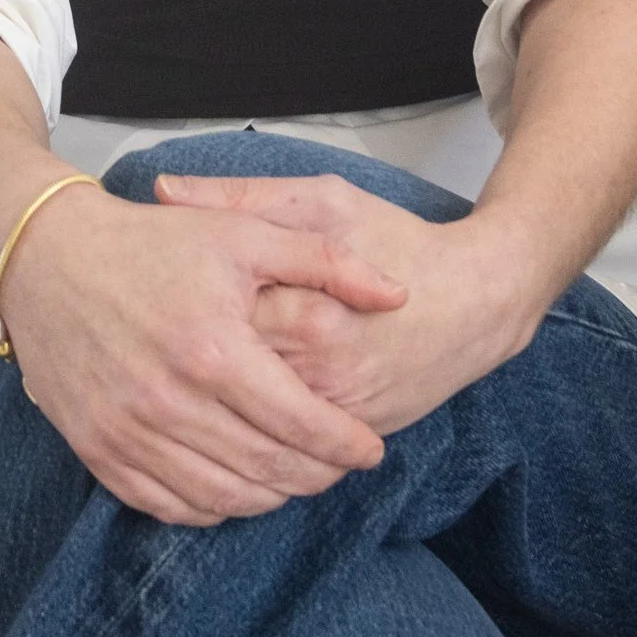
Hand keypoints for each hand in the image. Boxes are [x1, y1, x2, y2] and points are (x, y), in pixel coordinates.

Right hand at [0, 182, 409, 525]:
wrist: (45, 256)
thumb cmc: (148, 241)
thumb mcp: (243, 233)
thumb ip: (327, 264)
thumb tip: (398, 295)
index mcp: (214, 349)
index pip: (302, 425)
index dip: (347, 447)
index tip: (370, 450)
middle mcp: (169, 402)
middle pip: (268, 470)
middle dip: (317, 476)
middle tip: (338, 465)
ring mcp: (128, 433)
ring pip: (222, 499)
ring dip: (270, 497)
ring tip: (294, 475)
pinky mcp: (97, 450)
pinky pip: (167, 505)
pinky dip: (210, 508)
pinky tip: (234, 487)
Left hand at [155, 173, 551, 436]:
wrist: (479, 300)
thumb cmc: (399, 238)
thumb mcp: (322, 201)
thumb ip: (243, 199)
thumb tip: (163, 191)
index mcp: (306, 313)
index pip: (217, 327)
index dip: (177, 316)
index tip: (156, 301)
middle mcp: (321, 374)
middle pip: (228, 386)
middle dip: (187, 370)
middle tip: (157, 347)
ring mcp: (338, 413)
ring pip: (254, 426)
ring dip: (211, 413)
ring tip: (178, 385)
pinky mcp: (353, 432)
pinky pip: (288, 445)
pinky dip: (252, 436)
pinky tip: (219, 419)